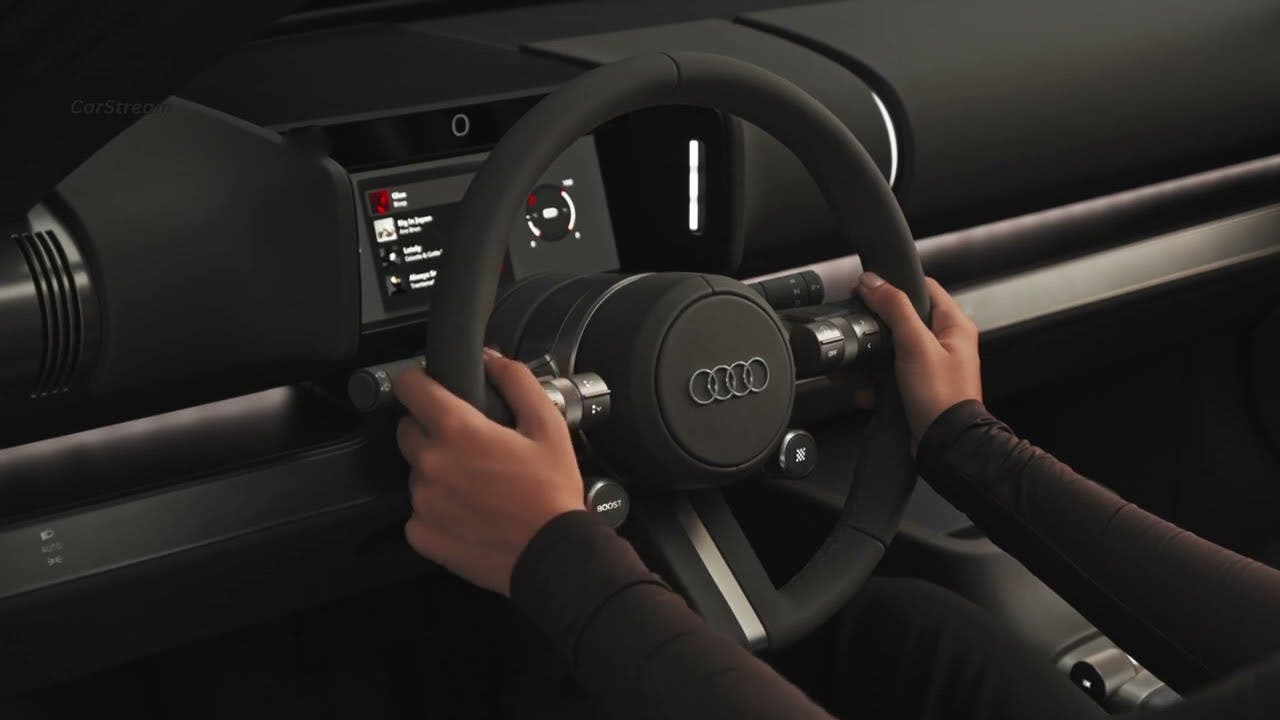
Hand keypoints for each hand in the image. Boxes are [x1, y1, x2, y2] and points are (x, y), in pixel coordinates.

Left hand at [392, 348, 584, 595]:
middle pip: (408, 431)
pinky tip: (469, 512)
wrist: (551, 554)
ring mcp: (424, 502)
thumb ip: (517, 382)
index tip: (426, 386)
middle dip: (432, 430)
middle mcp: (432, 464)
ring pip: (417, 473)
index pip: (410, 388)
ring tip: (477, 484)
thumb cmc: (551, 494)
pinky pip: (419, 512)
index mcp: (458, 431)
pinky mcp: (422, 534)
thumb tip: (492, 360)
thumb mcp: (548, 426)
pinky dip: (438, 510)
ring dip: (438, 472)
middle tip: (469, 445)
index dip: (417, 381)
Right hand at [854, 273, 982, 448]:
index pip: (923, 287)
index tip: (868, 287)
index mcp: (953, 325)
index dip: (894, 283)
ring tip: (854, 361)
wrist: (945, 446)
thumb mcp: (915, 344)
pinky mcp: (916, 388)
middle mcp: (944, 344)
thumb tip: (873, 282)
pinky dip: (873, 382)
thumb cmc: (942, 398)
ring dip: (870, 356)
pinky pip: (889, 376)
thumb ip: (894, 308)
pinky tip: (863, 389)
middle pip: (903, 318)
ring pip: (892, 349)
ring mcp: (930, 367)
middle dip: (876, 324)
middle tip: (857, 324)